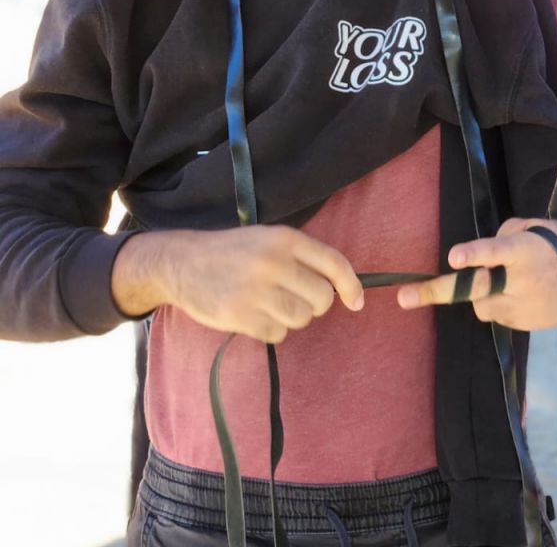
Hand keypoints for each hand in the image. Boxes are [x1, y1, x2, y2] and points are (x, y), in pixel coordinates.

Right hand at [111, 225, 363, 343]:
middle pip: (322, 298)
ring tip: (271, 304)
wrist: (183, 262)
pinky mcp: (240, 316)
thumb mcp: (268, 239)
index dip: (352, 285)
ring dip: (292, 317)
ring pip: (301, 318)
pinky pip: (277, 333)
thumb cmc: (233, 251)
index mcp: (284, 238)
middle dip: (315, 304)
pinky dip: (271, 329)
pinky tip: (254, 314)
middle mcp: (273, 262)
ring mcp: (256, 290)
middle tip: (295, 298)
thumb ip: (301, 257)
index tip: (357, 301)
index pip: (333, 263)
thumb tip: (342, 287)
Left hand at [396, 218, 556, 330]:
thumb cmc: (553, 240)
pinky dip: (501, 306)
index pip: (495, 251)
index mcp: (524, 250)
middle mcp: (523, 281)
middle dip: (438, 291)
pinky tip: (521, 294)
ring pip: (482, 305)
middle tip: (404, 297)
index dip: (474, 254)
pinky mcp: (528, 324)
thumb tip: (474, 261)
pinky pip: (499, 317)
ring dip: (483, 294)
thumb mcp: (529, 227)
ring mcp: (526, 307)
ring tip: (506, 281)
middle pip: (475, 289)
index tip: (453, 258)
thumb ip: (500, 240)